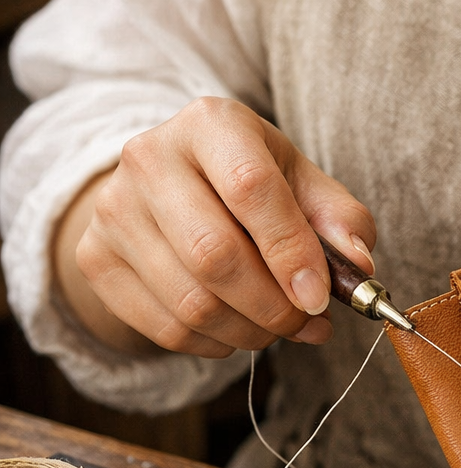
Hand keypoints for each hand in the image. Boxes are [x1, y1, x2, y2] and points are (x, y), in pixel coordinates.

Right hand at [56, 97, 375, 357]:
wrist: (166, 185)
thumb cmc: (248, 181)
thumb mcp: (300, 181)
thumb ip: (340, 219)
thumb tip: (358, 267)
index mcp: (211, 124)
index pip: (251, 190)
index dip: (291, 253)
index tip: (320, 298)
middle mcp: (150, 158)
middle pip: (214, 255)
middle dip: (273, 306)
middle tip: (306, 321)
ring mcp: (114, 209)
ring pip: (191, 302)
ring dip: (250, 332)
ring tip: (279, 327)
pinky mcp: (95, 258)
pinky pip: (165, 328)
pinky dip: (215, 343)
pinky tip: (237, 329)